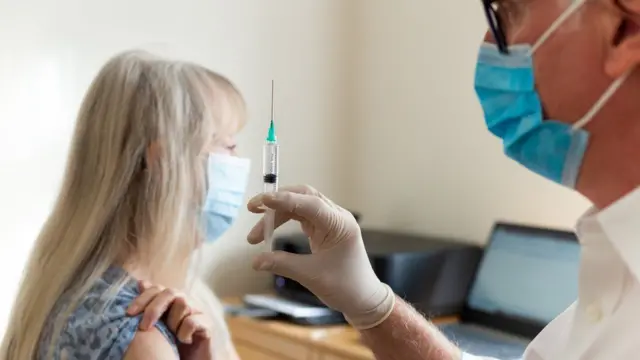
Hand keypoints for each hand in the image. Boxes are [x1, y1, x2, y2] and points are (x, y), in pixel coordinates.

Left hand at [127, 281, 213, 359]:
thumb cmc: (171, 346)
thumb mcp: (157, 327)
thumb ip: (150, 307)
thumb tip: (141, 282)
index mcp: (172, 301)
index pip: (157, 289)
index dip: (143, 298)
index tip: (129, 313)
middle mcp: (186, 302)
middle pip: (170, 292)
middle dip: (154, 308)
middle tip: (144, 327)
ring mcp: (198, 311)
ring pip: (183, 304)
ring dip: (172, 322)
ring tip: (171, 336)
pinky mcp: (208, 324)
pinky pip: (192, 321)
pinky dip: (184, 333)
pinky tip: (184, 341)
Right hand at [247, 185, 394, 328]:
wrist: (363, 298)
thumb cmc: (345, 287)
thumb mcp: (311, 276)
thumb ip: (283, 264)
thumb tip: (255, 261)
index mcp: (339, 224)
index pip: (310, 203)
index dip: (285, 200)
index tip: (262, 201)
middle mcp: (336, 217)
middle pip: (303, 196)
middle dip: (277, 202)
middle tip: (252, 209)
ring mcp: (330, 221)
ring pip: (299, 206)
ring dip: (276, 215)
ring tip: (255, 235)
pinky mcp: (324, 228)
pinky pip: (300, 216)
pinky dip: (283, 221)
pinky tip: (269, 231)